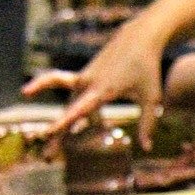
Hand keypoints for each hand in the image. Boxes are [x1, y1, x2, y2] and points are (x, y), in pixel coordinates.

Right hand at [24, 15, 165, 147]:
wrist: (138, 37)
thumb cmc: (147, 68)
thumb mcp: (152, 97)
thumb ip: (148, 123)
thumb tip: (146, 148)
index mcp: (104, 89)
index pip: (81, 108)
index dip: (65, 121)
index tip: (50, 131)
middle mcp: (88, 83)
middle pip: (68, 111)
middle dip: (57, 133)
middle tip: (48, 157)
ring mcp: (83, 79)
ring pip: (67, 106)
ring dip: (59, 126)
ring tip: (52, 152)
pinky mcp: (82, 77)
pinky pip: (69, 93)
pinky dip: (65, 106)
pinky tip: (42, 105)